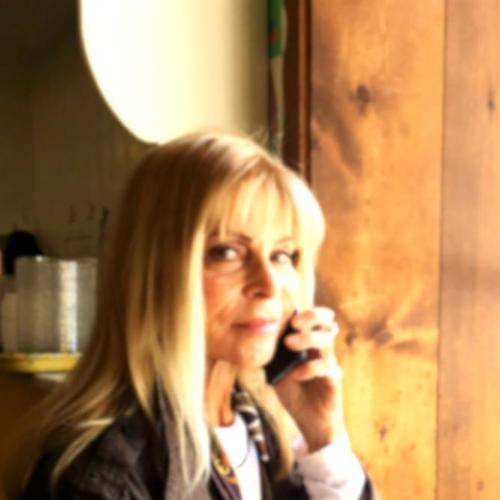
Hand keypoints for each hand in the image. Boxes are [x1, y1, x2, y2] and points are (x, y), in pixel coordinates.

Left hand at [274, 306, 344, 451]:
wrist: (309, 422)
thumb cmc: (294, 392)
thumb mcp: (277, 370)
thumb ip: (273, 354)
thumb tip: (258, 336)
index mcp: (310, 342)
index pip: (317, 317)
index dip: (307, 311)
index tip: (289, 316)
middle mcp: (323, 348)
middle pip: (327, 320)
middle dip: (312, 316)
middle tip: (294, 323)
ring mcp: (330, 362)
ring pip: (328, 339)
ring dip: (307, 338)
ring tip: (289, 345)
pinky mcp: (334, 380)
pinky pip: (326, 367)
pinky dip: (309, 368)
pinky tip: (295, 375)